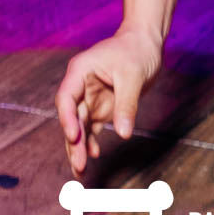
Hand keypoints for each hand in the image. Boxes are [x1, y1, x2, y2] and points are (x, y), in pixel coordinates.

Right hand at [56, 28, 160, 177]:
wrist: (146, 43)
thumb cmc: (137, 51)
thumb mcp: (133, 76)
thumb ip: (126, 105)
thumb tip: (122, 133)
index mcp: (80, 71)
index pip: (67, 97)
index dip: (67, 117)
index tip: (74, 136)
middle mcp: (80, 87)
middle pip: (72, 117)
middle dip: (74, 142)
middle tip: (79, 165)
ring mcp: (89, 98)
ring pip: (80, 127)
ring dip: (79, 148)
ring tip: (80, 171)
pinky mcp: (100, 108)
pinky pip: (92, 128)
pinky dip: (91, 142)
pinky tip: (94, 155)